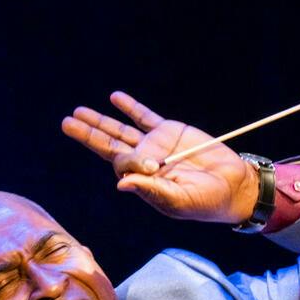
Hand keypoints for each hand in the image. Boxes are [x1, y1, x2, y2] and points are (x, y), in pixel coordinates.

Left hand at [62, 91, 258, 223]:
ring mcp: (155, 145)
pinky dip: (130, 107)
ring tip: (79, 112)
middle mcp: (143, 162)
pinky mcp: (170, 131)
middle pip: (109, 145)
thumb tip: (120, 184)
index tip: (153, 165)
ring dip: (100, 121)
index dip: (130, 161)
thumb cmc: (205, 201)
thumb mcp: (178, 199)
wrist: (232, 186)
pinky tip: (115, 98)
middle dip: (88, 134)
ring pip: (121, 130)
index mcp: (142, 180)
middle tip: (67, 123)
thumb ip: (150, 190)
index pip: (122, 164)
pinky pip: (145, 117)